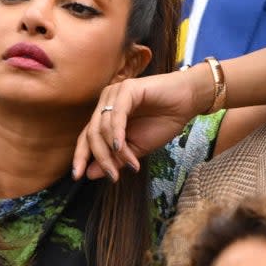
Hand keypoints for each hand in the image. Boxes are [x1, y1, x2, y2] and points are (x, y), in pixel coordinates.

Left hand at [73, 67, 213, 180]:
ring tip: (130, 163)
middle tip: (112, 176)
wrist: (187, 103)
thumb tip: (90, 174)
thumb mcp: (137, 148)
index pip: (86, 137)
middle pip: (91, 134)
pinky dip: (117, 133)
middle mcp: (106, 102)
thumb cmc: (163, 122)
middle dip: (100, 158)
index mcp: (106, 115)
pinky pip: (116, 115)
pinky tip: (122, 147)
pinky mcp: (127, 89)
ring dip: (114, 150)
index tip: (77, 176)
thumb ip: (115, 159)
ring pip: (102, 127)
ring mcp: (115, 93)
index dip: (81, 156)